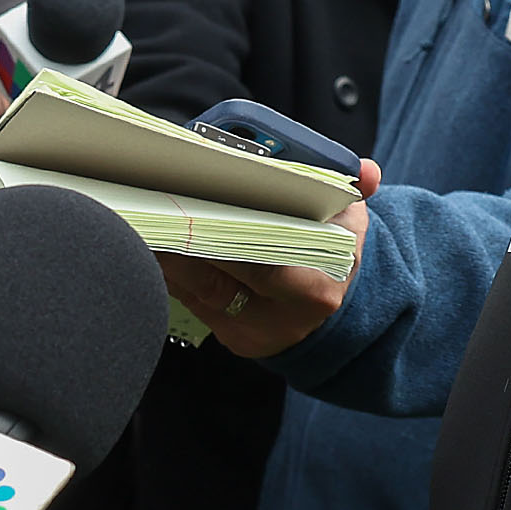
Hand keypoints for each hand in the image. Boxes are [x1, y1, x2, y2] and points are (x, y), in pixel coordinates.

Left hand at [159, 158, 378, 358]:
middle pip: (218, 281)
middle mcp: (281, 319)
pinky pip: (191, 302)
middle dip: (182, 245)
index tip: (196, 209)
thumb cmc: (333, 253)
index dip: (225, 241)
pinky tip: (151, 244)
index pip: (264, 268)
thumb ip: (354, 191)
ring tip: (143, 220)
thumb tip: (367, 172)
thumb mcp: (350, 221)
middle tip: (153, 209)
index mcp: (316, 289)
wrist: (334, 306)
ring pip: (196, 293)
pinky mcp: (230, 337)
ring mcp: (251, 332)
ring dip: (166, 257)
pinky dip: (170, 271)